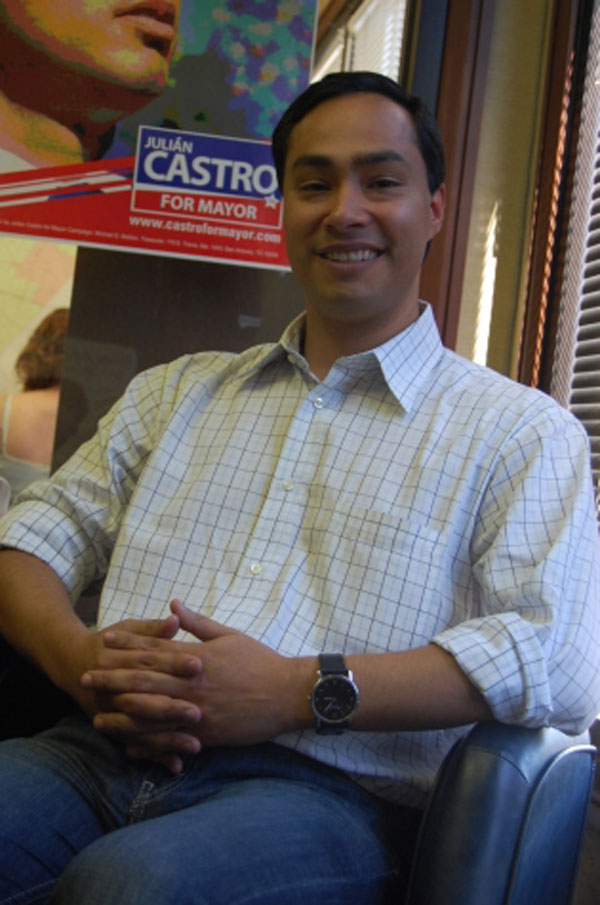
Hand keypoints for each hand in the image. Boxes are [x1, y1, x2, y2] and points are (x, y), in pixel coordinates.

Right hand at [75, 612, 202, 771]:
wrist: (73, 665)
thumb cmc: (111, 643)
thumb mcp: (128, 630)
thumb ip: (153, 629)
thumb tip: (176, 618)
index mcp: (116, 659)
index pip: (148, 661)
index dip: (173, 662)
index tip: (199, 664)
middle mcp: (111, 689)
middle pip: (143, 699)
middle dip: (170, 708)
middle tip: (198, 713)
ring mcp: (112, 713)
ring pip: (139, 729)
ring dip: (166, 739)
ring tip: (195, 746)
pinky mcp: (115, 730)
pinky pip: (136, 746)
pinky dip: (155, 757)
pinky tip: (176, 766)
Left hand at [82, 600, 312, 766]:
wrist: (287, 694)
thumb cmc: (260, 661)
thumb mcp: (230, 635)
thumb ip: (198, 623)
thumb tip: (173, 606)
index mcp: (197, 657)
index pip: (155, 649)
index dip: (128, 645)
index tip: (105, 641)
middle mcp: (193, 684)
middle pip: (145, 682)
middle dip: (113, 680)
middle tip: (86, 679)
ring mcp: (198, 711)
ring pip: (151, 715)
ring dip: (121, 717)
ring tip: (97, 718)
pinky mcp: (206, 734)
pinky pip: (170, 740)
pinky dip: (148, 743)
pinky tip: (129, 745)